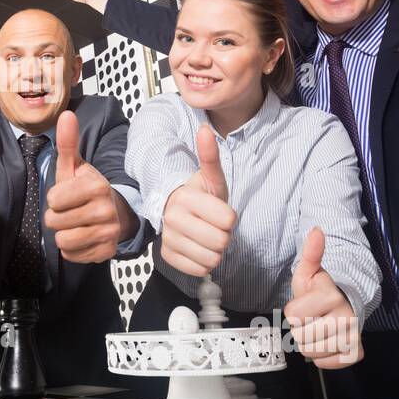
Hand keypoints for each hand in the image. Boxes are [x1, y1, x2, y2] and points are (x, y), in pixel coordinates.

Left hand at [43, 111, 126, 262]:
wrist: (115, 213)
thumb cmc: (86, 189)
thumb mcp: (74, 166)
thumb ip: (67, 143)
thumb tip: (65, 114)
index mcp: (97, 186)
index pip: (53, 200)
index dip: (55, 198)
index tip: (67, 195)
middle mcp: (106, 210)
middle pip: (54, 222)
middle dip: (57, 217)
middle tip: (71, 211)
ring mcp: (108, 233)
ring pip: (62, 241)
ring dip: (63, 234)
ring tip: (75, 224)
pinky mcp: (106, 252)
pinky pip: (71, 255)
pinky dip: (72, 249)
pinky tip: (83, 237)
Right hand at [159, 124, 235, 276]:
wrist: (178, 213)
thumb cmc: (200, 197)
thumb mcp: (211, 178)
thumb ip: (210, 157)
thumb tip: (205, 129)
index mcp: (186, 198)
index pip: (228, 221)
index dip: (230, 218)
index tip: (220, 212)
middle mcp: (173, 218)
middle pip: (221, 241)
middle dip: (224, 236)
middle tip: (214, 226)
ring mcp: (168, 239)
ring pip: (211, 259)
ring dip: (215, 251)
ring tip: (207, 237)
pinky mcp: (168, 257)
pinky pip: (199, 270)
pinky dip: (204, 263)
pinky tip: (198, 249)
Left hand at [284, 228, 362, 369]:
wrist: (344, 305)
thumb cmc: (321, 291)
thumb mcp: (309, 272)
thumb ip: (310, 253)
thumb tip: (316, 231)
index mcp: (331, 296)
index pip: (293, 315)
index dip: (293, 311)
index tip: (304, 304)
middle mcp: (346, 316)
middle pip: (301, 337)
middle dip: (301, 329)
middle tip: (311, 318)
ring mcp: (353, 336)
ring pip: (312, 353)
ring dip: (310, 344)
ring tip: (318, 329)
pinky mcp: (355, 352)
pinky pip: (329, 364)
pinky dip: (323, 358)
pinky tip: (327, 342)